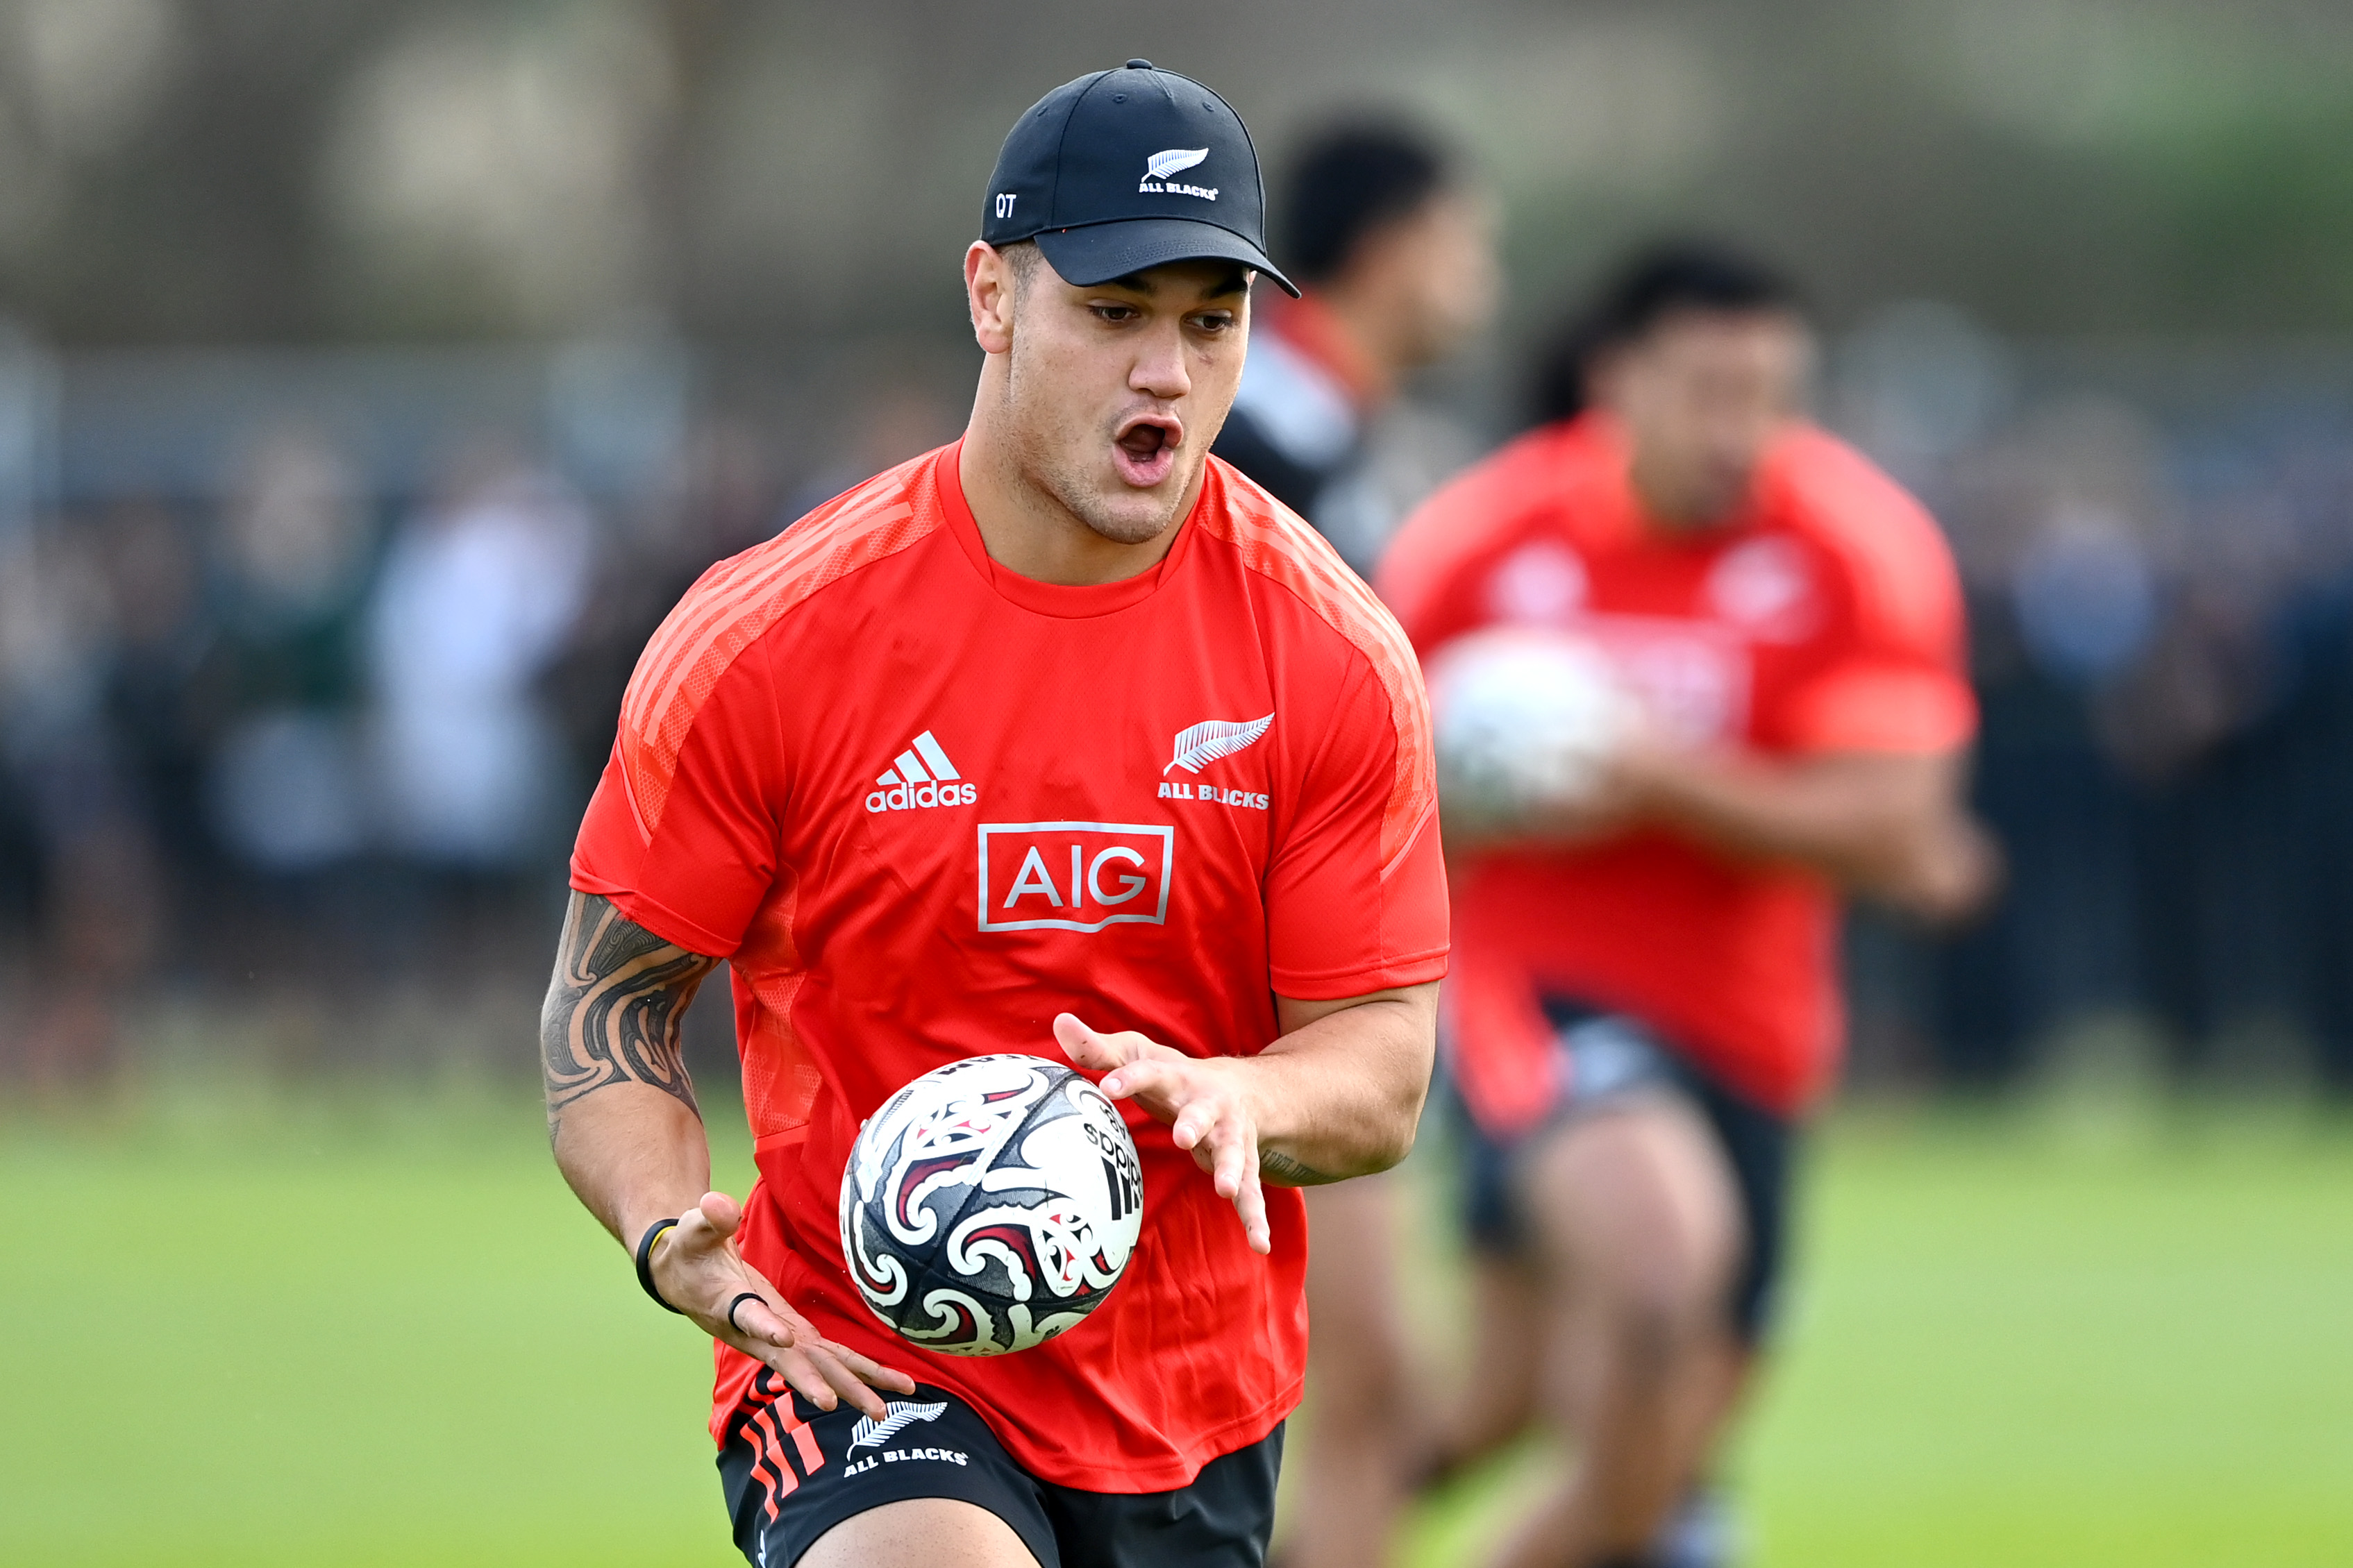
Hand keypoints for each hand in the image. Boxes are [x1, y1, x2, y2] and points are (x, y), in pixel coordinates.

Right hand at [652, 1191, 916, 1418]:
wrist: (685, 1278)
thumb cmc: (691, 1253)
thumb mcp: (693, 1231)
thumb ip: (709, 1220)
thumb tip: (718, 1203)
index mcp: (730, 1306)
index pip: (749, 1317)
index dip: (765, 1328)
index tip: (783, 1340)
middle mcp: (757, 1333)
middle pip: (793, 1361)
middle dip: (823, 1383)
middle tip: (850, 1405)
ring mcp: (779, 1338)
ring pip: (819, 1367)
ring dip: (853, 1387)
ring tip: (885, 1410)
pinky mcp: (795, 1336)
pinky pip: (831, 1357)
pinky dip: (859, 1372)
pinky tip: (890, 1385)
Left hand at [1053, 1013, 1271, 1255]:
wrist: (1242, 1088)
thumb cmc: (1172, 1075)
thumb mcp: (1137, 1055)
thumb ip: (1097, 1049)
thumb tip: (1059, 1021)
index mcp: (1177, 1076)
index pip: (1149, 1073)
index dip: (1128, 1078)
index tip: (1106, 1086)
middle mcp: (1209, 1104)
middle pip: (1202, 1113)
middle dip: (1194, 1124)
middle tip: (1183, 1138)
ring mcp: (1230, 1135)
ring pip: (1234, 1153)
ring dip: (1232, 1170)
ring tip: (1226, 1191)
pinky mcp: (1243, 1164)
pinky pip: (1251, 1193)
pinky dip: (1256, 1217)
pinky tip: (1260, 1244)